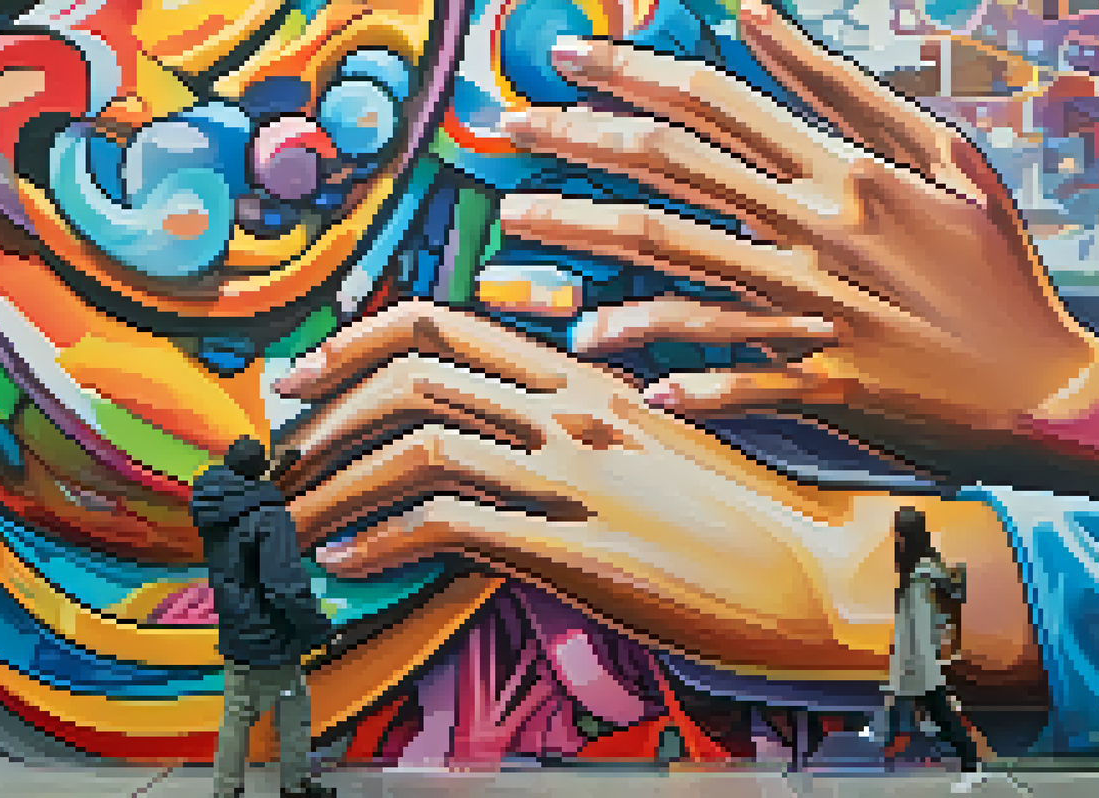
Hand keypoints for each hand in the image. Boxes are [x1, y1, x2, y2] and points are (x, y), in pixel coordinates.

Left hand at [271, 300, 907, 672]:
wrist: (817, 571)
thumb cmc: (737, 514)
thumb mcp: (648, 445)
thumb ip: (567, 428)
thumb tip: (484, 443)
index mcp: (583, 376)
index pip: (444, 322)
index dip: (353, 342)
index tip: (303, 377)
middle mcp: (571, 411)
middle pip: (413, 373)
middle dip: (324, 412)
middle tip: (281, 453)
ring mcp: (574, 476)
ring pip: (418, 445)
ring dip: (335, 484)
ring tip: (296, 522)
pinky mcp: (580, 549)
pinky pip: (454, 528)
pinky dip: (384, 540)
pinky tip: (351, 561)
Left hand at [495, 1, 1095, 438]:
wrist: (1043, 390)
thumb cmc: (996, 267)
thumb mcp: (944, 155)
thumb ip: (845, 90)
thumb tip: (757, 18)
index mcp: (847, 170)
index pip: (715, 102)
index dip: (632, 71)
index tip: (567, 57)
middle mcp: (819, 232)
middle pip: (673, 171)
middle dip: (580, 141)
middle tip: (510, 129)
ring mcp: (814, 311)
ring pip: (676, 263)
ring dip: (590, 240)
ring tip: (521, 224)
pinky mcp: (817, 380)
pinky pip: (727, 369)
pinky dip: (672, 362)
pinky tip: (610, 358)